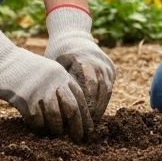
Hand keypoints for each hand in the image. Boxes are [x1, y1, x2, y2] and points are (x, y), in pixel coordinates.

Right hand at [0, 29, 94, 140]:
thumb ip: (61, 87)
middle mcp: (53, 82)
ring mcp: (39, 90)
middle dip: (77, 126)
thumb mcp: (50, 72)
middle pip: (72, 108)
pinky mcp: (25, 99)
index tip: (89, 129)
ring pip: (55, 116)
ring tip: (57, 134)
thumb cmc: (29, 70)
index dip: (86, 116)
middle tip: (79, 139)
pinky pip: (37, 119)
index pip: (80, 98)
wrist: (5, 61)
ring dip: (57, 129)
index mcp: (62, 75)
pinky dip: (40, 127)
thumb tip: (74, 114)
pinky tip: (39, 128)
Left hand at [43, 5, 114, 120]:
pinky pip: (109, 87)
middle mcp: (96, 61)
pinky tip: (96, 113)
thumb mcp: (53, 64)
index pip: (85, 87)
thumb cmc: (57, 52)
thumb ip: (56, 83)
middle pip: (98, 90)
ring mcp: (105, 63)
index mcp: (81, 59)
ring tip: (91, 124)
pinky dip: (103, 101)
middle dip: (92, 110)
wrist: (72, 33)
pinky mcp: (111, 67)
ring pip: (106, 90)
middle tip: (86, 127)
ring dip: (99, 108)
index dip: (83, 105)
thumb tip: (50, 110)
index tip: (76, 120)